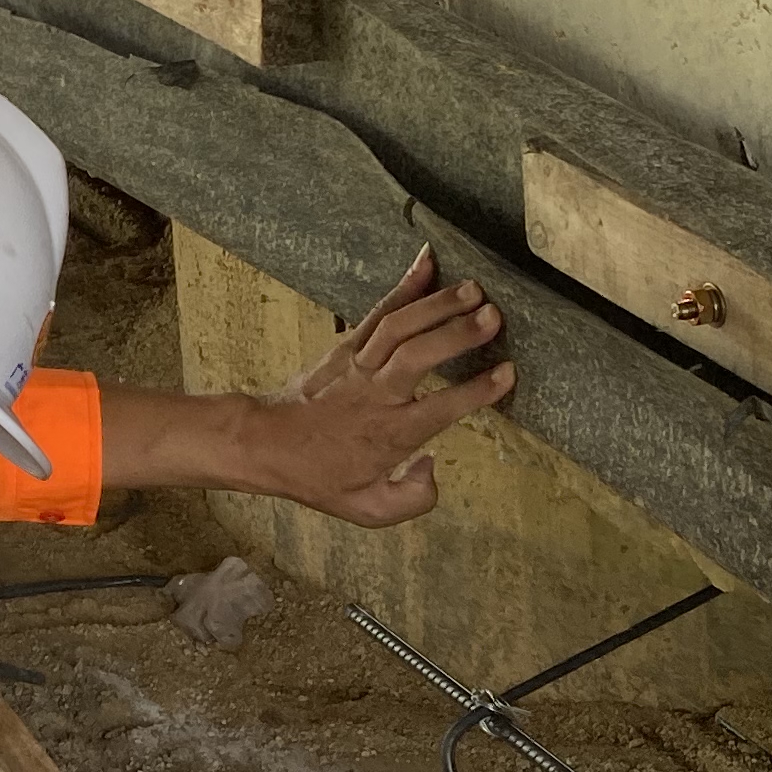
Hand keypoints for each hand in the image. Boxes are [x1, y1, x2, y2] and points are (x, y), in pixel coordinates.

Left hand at [237, 246, 513, 527]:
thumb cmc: (319, 476)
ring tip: (474, 289)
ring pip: (398, 327)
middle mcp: (375, 395)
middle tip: (494, 316)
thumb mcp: (366, 509)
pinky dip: (404, 286)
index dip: (474, 392)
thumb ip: (412, 499)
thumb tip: (433, 466)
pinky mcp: (347, 345)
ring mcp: (358, 365)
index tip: (506, 373)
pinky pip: (378, 312)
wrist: (265, 443)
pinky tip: (429, 262)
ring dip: (436, 304)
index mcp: (388, 434)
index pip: (439, 409)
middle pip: (417, 357)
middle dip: (456, 334)